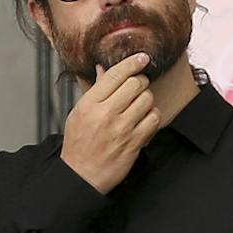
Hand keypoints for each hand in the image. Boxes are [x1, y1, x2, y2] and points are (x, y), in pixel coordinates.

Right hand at [60, 52, 160, 194]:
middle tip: (138, 85)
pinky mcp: (135, 142)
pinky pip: (154, 119)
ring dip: (147, 99)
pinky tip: (144, 119)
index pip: (115, 74)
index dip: (132, 62)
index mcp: (89, 104)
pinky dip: (153, 116)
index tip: (142, 58)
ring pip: (147, 99)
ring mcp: (122, 128)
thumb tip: (103, 69)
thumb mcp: (78, 112)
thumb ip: (95, 90)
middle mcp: (106, 114)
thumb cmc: (79, 143)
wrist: (82, 174)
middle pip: (135, 84)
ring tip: (139, 105)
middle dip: (140, 81)